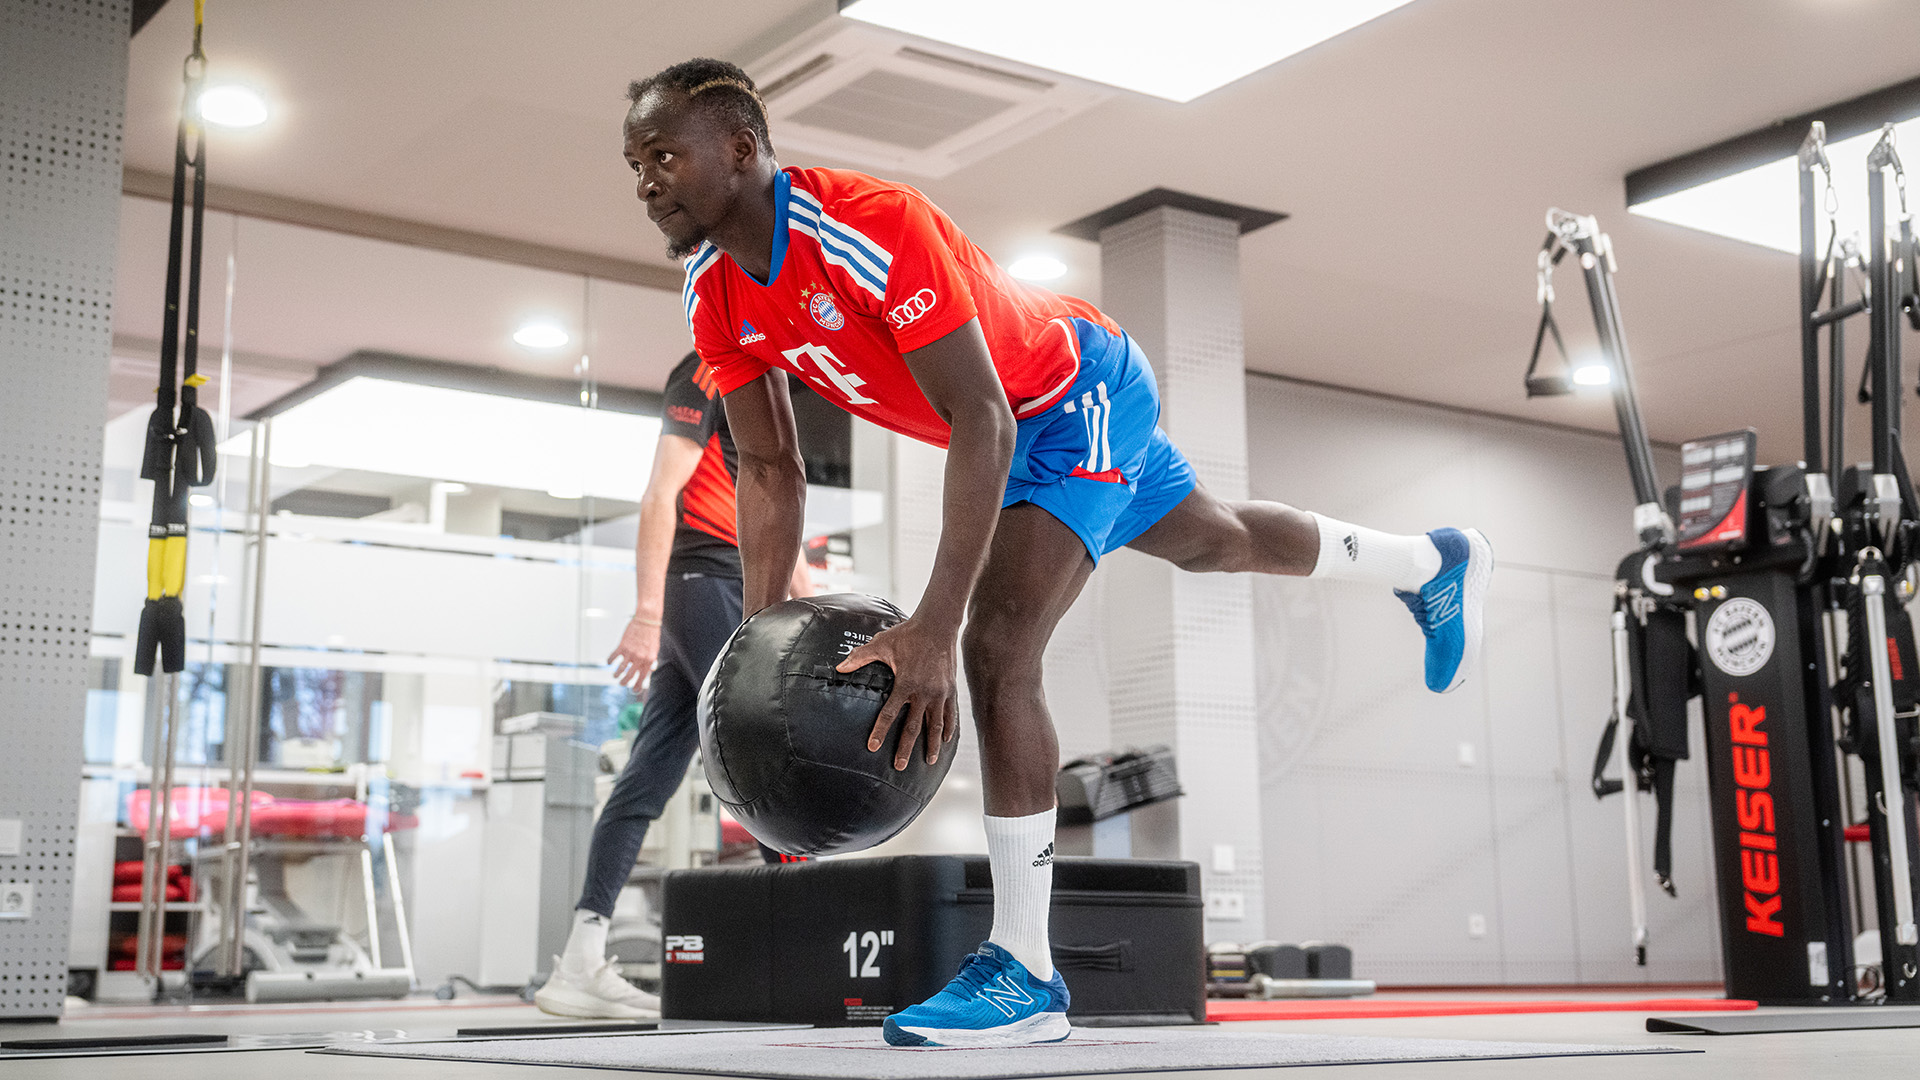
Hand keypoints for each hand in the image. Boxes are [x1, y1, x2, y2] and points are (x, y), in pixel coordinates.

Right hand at [607, 615, 661, 690]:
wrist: (647, 620)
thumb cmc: (651, 635)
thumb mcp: (655, 650)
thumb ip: (652, 661)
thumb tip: (651, 671)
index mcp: (649, 661)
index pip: (642, 678)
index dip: (638, 687)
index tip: (634, 691)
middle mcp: (639, 659)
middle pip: (629, 676)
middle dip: (624, 683)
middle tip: (622, 684)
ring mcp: (630, 653)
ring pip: (620, 669)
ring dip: (616, 675)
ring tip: (615, 676)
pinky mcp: (622, 646)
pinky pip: (613, 657)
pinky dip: (609, 661)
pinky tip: (608, 662)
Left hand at [836, 616, 959, 769]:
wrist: (938, 625)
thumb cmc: (908, 634)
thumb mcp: (881, 644)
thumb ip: (860, 657)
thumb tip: (840, 667)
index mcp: (906, 683)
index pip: (890, 713)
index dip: (880, 731)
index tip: (873, 747)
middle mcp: (924, 692)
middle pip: (914, 727)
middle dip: (905, 748)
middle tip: (899, 766)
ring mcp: (940, 693)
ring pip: (936, 725)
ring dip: (931, 745)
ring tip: (928, 761)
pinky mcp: (950, 690)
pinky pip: (950, 714)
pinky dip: (948, 729)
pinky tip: (945, 741)